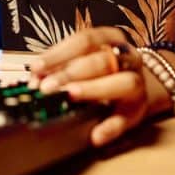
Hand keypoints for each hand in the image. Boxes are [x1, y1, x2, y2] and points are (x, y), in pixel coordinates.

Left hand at [29, 27, 146, 146]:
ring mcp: (137, 82)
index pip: (84, 40)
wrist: (134, 86)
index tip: (37, 68)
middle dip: (71, 73)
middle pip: (100, 61)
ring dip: (94, 89)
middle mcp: (127, 57)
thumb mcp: (82, 60)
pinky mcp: (139, 109)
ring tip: (71, 96)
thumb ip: (60, 67)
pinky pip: (127, 118)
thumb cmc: (101, 70)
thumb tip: (35, 79)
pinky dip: (111, 127)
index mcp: (110, 38)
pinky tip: (95, 136)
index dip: (59, 53)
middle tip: (47, 87)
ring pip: (123, 83)